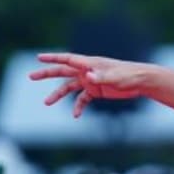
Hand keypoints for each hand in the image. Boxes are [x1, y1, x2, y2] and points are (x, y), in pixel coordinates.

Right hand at [29, 53, 149, 116]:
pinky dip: (78, 106)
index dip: (53, 58)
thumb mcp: (114, 77)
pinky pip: (83, 99)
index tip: (39, 57)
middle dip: (47, 73)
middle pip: (63, 72)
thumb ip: (100, 77)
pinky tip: (75, 115)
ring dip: (58, 94)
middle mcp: (88, 71)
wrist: (141, 82)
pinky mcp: (97, 91)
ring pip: (69, 87)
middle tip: (31, 76)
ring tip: (46, 102)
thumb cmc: (129, 75)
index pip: (68, 59)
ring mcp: (91, 81)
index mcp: (90, 64)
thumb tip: (88, 77)